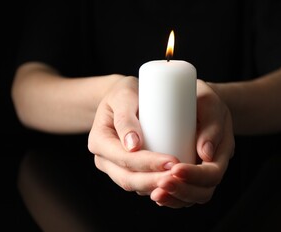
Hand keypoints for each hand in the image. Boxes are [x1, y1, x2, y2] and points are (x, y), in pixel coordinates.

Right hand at [88, 76, 178, 193]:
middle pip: (128, 179)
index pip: (123, 159)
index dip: (148, 163)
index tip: (172, 161)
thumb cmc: (124, 93)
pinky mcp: (127, 170)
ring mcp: (114, 167)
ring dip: (157, 186)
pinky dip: (156, 186)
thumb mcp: (123, 96)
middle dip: (155, 180)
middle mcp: (103, 158)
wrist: (122, 98)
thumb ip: (125, 118)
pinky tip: (175, 183)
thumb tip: (132, 146)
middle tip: (180, 175)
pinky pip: (141, 184)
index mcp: (99, 141)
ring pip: (135, 185)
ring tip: (181, 180)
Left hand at [150, 79, 234, 207]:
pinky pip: (179, 194)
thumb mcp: (210, 103)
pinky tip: (153, 192)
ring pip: (190, 197)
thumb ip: (211, 125)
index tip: (175, 168)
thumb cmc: (203, 100)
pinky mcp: (185, 175)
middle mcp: (211, 167)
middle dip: (182, 191)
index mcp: (221, 151)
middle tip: (161, 183)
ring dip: (173, 198)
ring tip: (154, 193)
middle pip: (202, 192)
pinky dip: (168, 198)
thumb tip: (205, 153)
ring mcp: (198, 174)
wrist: (197, 102)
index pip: (213, 174)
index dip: (195, 175)